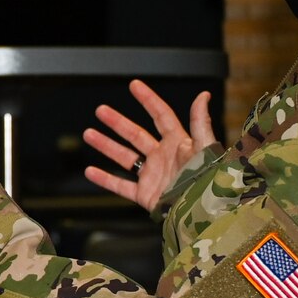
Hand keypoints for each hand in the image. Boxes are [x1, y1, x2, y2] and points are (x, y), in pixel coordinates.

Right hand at [82, 79, 216, 212]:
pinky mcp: (145, 194)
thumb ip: (200, 122)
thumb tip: (202, 96)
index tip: (134, 86)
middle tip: (101, 110)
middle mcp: (163, 157)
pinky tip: (91, 171)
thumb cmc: (208, 180)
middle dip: (117, 122)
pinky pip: (121, 186)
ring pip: (124, 157)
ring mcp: (152, 175)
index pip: (161, 116)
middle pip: (135, 134)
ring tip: (89, 134)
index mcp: (178, 143)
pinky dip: (105, 179)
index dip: (148, 100)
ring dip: (106, 145)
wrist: (202, 211)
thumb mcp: (205, 147)